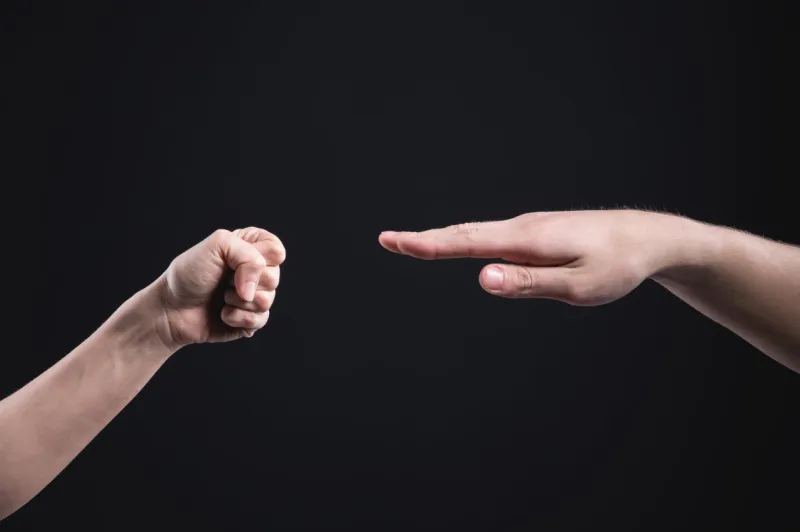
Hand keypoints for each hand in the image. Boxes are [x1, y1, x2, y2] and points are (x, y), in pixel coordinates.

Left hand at [156, 227, 285, 346]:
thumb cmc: (188, 275)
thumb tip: (253, 290)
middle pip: (274, 276)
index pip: (276, 249)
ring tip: (221, 298)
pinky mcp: (251, 319)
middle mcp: (255, 272)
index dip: (259, 257)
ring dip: (238, 301)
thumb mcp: (217, 245)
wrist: (170, 309)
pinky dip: (238, 318)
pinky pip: (261, 320)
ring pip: (268, 300)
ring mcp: (254, 296)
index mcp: (250, 249)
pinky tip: (223, 314)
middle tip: (223, 280)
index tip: (234, 260)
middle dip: (245, 281)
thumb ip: (247, 255)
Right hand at [378, 210, 690, 305]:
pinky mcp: (538, 232)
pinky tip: (462, 245)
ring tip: (413, 243)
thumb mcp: (575, 286)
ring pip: (478, 233)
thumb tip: (481, 279)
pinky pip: (494, 236)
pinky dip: (467, 239)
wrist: (649, 238)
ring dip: (443, 238)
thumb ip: (526, 283)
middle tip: (387, 240)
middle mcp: (523, 227)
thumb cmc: (616, 265)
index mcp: (527, 240)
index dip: (426, 244)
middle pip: (464, 233)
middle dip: (424, 238)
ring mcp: (530, 227)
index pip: (465, 242)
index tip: (391, 241)